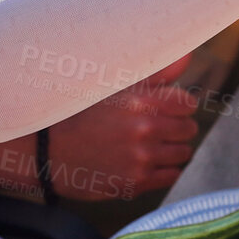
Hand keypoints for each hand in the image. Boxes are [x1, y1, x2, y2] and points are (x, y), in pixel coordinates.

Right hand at [46, 55, 199, 200]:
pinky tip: (145, 162)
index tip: (165, 108)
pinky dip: (164, 170)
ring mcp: (140, 158)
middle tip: (156, 128)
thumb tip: (188, 56)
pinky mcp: (136, 182)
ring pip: (183, 153)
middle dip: (177, 127)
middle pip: (189, 129)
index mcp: (140, 102)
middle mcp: (144, 130)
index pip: (188, 104)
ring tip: (150, 145)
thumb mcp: (115, 86)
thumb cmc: (84, 114)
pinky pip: (172, 176)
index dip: (178, 105)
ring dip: (172, 149)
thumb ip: (157, 72)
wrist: (49, 151)